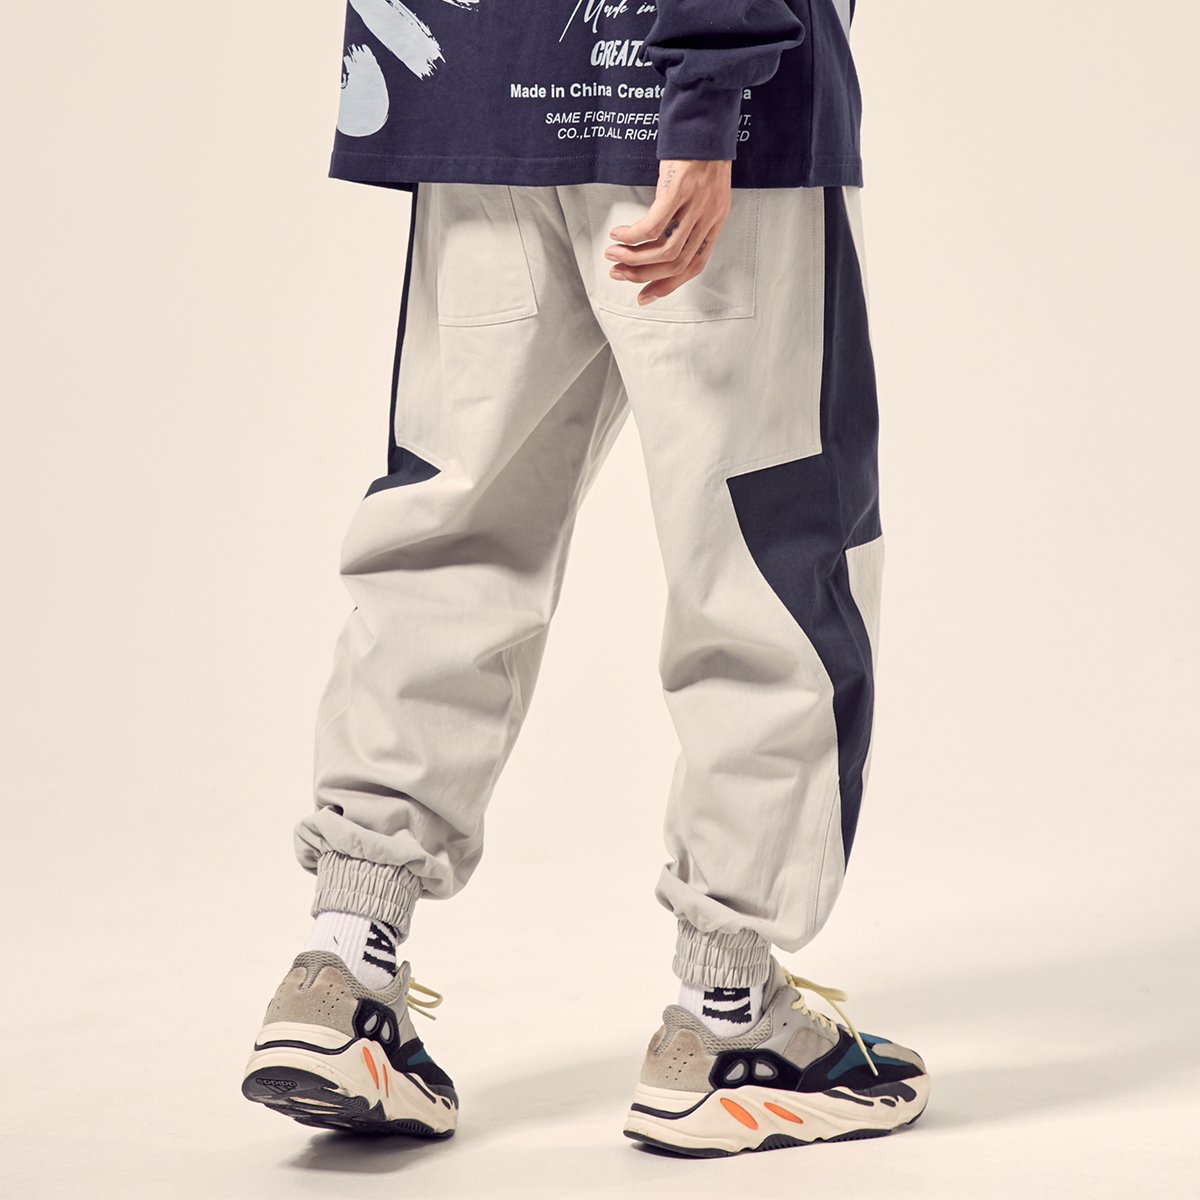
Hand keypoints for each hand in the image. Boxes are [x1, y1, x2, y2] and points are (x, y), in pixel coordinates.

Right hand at [605, 159, 732, 304]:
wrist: (706, 115)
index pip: (694, 266)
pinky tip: (618, 234)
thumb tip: (660, 237)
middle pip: (675, 263)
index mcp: (715, 220)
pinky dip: (632, 236)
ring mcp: (695, 204)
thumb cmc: (699, 149)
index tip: (644, 295)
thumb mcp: (702, 190)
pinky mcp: (678, 189)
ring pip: (664, 250)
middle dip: (643, 274)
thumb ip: (688, 216)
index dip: (667, 285)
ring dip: (633, 258)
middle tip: (619, 273)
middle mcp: (708, 216)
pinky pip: (652, 225)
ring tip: (613, 255)